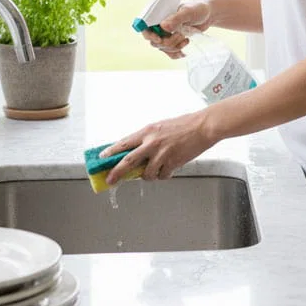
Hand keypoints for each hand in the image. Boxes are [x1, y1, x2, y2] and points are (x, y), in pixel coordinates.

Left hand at [100, 111, 217, 183]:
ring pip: (146, 174)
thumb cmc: (184, 125)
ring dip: (147, 176)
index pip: (123, 143)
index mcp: (147, 131)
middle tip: (110, 180)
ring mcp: (162, 154)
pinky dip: (163, 175)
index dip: (110, 152)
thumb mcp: (160, 127)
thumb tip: (135, 151)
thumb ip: (147, 138)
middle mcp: (152, 143)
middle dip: (116, 173)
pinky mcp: (173, 162)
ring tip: (154, 171)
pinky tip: (168, 169)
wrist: (203, 127)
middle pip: (128, 161)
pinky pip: (162, 176)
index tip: (102, 159)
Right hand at [142, 0, 212, 59]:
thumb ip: (176, 18)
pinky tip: (184, 52)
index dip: (149, 35)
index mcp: (159, 14)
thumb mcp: (188, 12)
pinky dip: (176, 54)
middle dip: (168, 42)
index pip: (145, 26)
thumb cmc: (197, 9)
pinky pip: (169, 53)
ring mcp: (166, 34)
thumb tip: (163, 27)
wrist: (208, 15)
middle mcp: (160, 24)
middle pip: (154, 41)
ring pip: (162, 48)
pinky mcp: (173, 41)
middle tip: (180, 35)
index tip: (159, 39)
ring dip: (174, 47)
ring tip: (186, 39)